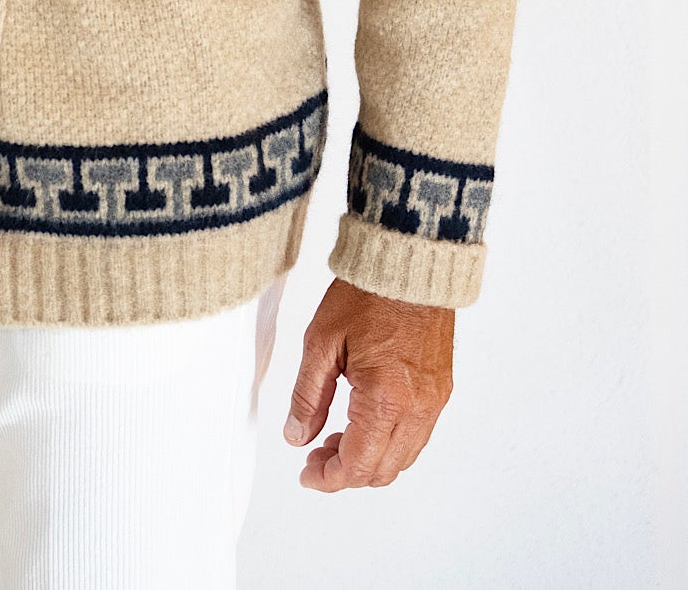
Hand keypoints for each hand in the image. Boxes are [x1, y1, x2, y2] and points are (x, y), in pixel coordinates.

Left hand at [283, 278, 452, 489]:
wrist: (409, 261)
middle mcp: (417, 409)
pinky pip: (417, 436)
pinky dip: (389, 442)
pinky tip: (364, 422)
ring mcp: (434, 401)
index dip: (328, 478)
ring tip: (335, 437)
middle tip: (315, 454)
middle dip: (345, 471)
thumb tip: (297, 435)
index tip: (307, 474)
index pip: (357, 465)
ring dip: (369, 459)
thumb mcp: (321, 342)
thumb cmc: (367, 294)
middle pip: (381, 470)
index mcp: (385, 400)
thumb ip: (307, 395)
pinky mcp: (441, 390)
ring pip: (402, 458)